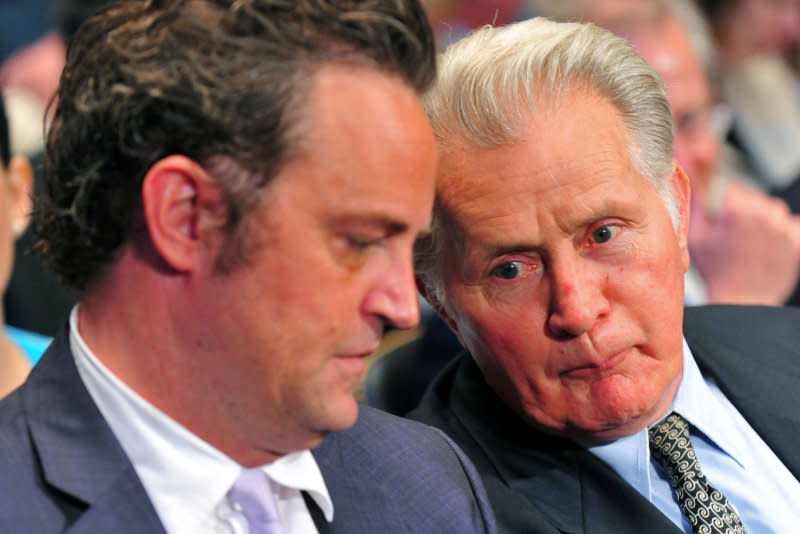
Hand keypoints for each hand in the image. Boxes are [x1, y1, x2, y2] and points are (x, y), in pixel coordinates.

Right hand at [689, 180, 799, 304]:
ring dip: (764, 219)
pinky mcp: (796, 241)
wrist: (740, 300)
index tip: (724, 217)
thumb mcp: (696, 237)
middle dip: (745, 210)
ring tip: (752, 240)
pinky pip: (792, 223)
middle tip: (736, 234)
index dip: (726, 203)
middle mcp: (762, 215)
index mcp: (736, 211)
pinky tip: (769, 245)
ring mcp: (782, 228)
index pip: (734, 188)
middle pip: (754, 197)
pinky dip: (783, 231)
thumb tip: (695, 184)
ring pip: (773, 208)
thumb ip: (696, 206)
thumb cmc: (715, 272)